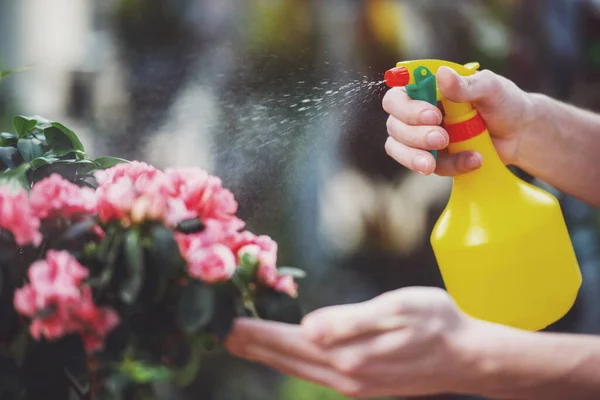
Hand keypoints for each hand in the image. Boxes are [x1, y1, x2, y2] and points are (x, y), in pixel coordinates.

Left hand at [225, 286, 484, 397]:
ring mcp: (355, 384)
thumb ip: (350, 320)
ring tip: (247, 344)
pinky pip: (317, 373)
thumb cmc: (437, 323)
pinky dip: (294, 361)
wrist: (469, 356)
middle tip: (224, 335)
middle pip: (289, 358)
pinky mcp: (364, 385)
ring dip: (271, 355)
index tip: (229, 325)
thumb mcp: (397, 309)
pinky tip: (290, 354)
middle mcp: (346, 375)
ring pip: (300, 368)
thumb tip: (308, 327)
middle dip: (255, 346)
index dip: (258, 333)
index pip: (290, 341)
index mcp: (349, 354)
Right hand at [382, 66, 536, 175]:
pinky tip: (473, 160)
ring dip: (415, 156)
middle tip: (442, 138)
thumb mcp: (490, 87)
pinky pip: (428, 166)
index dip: (406, 108)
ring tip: (436, 162)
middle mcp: (417, 112)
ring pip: (399, 149)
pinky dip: (450, 166)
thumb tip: (441, 74)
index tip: (433, 115)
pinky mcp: (434, 158)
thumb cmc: (504, 102)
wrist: (521, 133)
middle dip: (415, 135)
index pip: (397, 97)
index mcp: (426, 90)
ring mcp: (422, 137)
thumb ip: (465, 84)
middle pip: (395, 125)